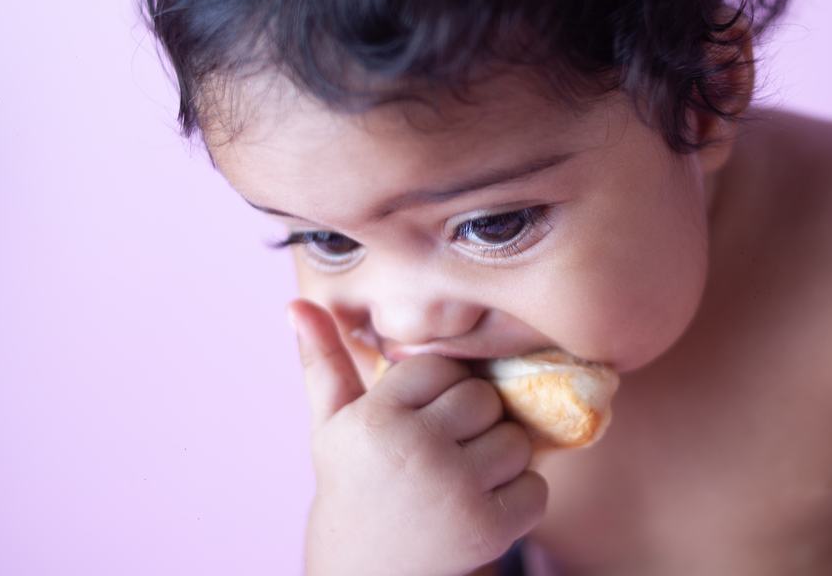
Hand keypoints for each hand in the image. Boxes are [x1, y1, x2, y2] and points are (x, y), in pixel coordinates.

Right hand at [286, 299, 547, 575]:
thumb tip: (296, 303)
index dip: (439, 392)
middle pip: (485, 398)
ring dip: (501, 460)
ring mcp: (452, 489)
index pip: (441, 367)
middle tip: (446, 450)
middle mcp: (413, 448)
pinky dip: (520, 499)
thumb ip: (322, 362)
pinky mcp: (485, 528)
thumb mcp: (330, 428)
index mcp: (375, 417)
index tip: (421, 420)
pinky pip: (535, 488)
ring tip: (464, 478)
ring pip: (516, 440)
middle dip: (474, 422)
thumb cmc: (352, 488)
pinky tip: (483, 508)